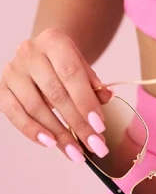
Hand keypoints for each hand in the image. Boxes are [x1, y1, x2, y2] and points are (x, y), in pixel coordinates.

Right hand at [0, 28, 113, 162]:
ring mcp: (13, 71)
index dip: (86, 101)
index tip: (99, 126)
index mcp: (54, 41)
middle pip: (55, 94)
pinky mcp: (1, 88)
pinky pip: (15, 114)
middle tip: (94, 145)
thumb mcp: (83, 67)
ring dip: (57, 133)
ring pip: (35, 107)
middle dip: (77, 124)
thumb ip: (94, 83)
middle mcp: (29, 52)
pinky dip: (32, 131)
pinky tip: (50, 143)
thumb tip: (106, 97)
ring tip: (75, 152)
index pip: (71, 73)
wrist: (41, 54)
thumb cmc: (65, 64)